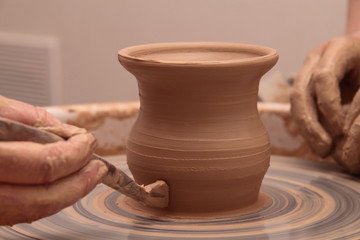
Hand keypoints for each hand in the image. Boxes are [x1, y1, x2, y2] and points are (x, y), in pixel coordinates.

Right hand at [0, 95, 107, 224]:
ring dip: (65, 194)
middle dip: (78, 181)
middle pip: (41, 198)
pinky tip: (58, 185)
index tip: (89, 142)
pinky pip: (13, 213)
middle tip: (98, 166)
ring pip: (28, 212)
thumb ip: (24, 117)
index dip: (75, 155)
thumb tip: (62, 130)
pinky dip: (41, 200)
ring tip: (86, 176)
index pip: (43, 165)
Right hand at [290, 36, 359, 173]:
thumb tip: (348, 129)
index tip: (342, 130)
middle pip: (301, 91)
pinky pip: (300, 108)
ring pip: (296, 102)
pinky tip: (319, 143)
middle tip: (325, 148)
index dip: (329, 105)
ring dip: (306, 128)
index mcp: (339, 48)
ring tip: (321, 150)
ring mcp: (307, 70)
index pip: (323, 77)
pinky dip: (308, 127)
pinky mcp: (305, 85)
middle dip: (310, 123)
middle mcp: (317, 58)